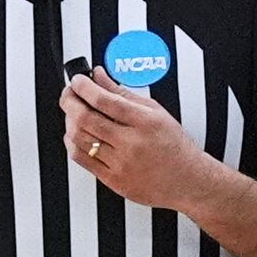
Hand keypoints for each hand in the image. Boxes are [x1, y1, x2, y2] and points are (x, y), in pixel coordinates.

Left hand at [59, 68, 209, 210]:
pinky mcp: (113, 179)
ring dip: (69, 121)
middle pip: (85, 118)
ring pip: (78, 138)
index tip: (78, 81)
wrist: (188, 180)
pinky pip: (80, 158)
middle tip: (70, 94)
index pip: (104, 100)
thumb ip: (123, 93)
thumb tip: (99, 76)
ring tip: (74, 113)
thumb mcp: (155, 112)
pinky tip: (77, 135)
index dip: (83, 86)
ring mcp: (121, 163)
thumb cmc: (174, 146)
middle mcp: (132, 143)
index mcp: (145, 122)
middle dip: (69, 100)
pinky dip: (72, 143)